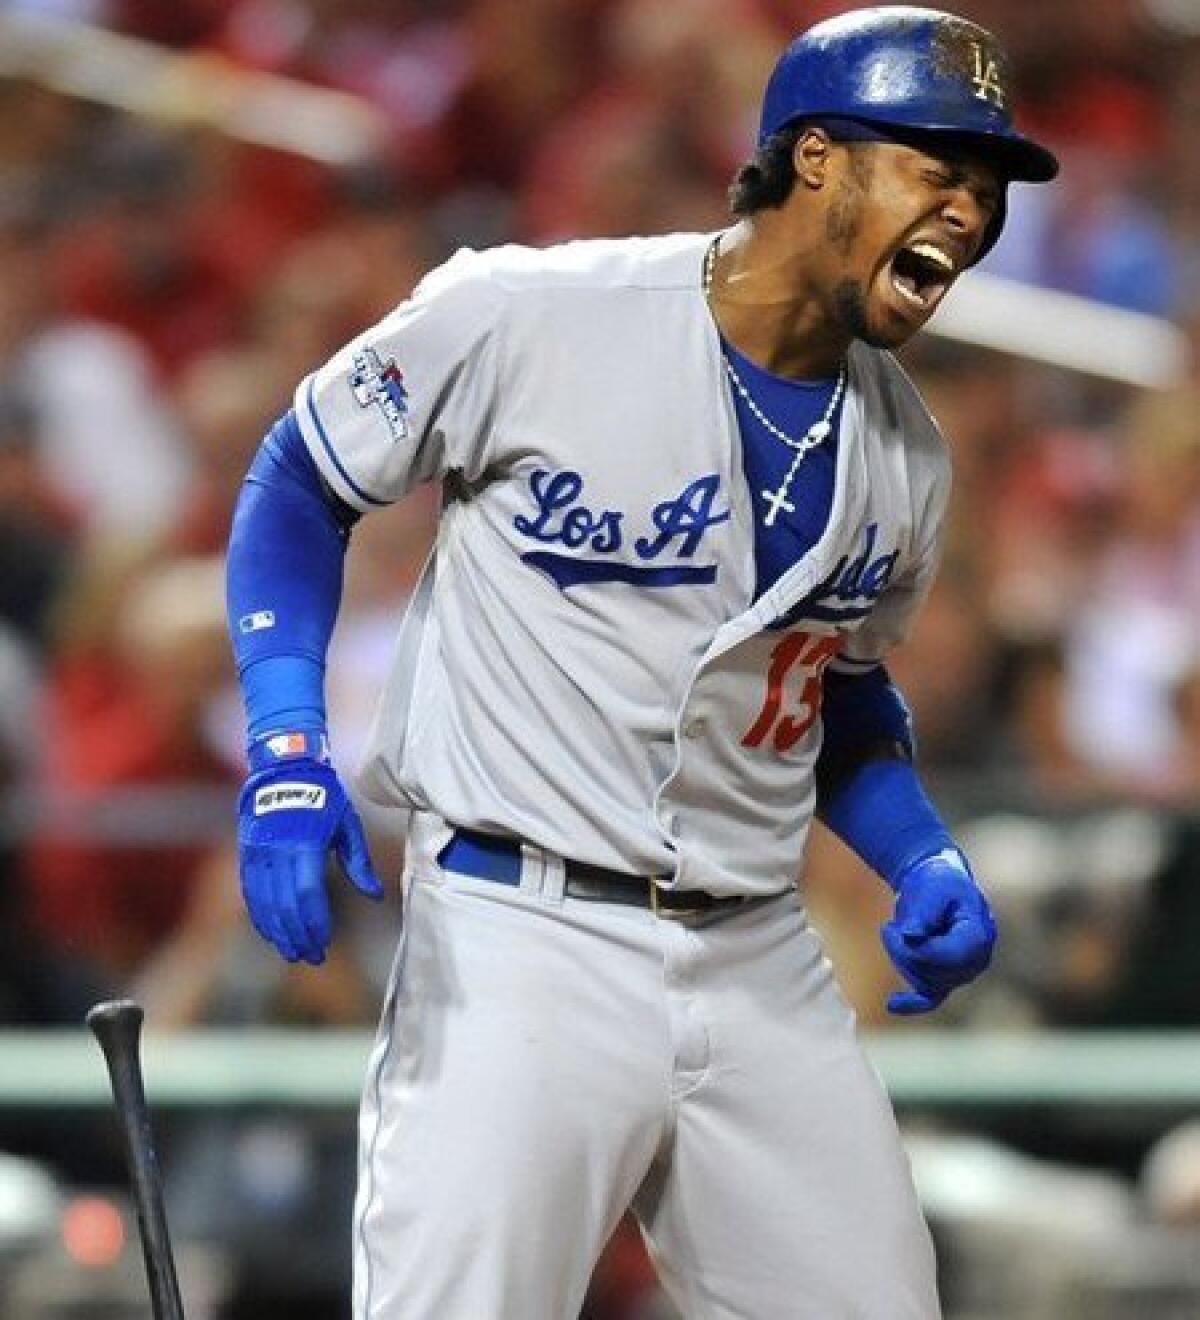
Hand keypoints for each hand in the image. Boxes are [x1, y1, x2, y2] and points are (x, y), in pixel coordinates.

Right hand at [237, 736, 382, 963]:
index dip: (315, 922)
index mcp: (305, 844)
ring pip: (264, 904)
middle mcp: (277, 852)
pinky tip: (271, 933)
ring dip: (278, 932)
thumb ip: (360, 863)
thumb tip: (376, 896)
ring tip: (293, 953)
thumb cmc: (325, 796)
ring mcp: (258, 853)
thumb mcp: (348, 825)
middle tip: (312, 957)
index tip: (325, 942)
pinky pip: (250, 893)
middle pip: (285, 905)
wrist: (285, 767)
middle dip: (298, 935)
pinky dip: (260, 916)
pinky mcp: (246, 853)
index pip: (308, 894)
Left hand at [880, 848, 995, 1015]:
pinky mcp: (945, 978)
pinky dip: (912, 1004)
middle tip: (888, 927)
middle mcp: (976, 961)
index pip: (945, 957)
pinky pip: (931, 999)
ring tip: (894, 931)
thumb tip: (910, 937)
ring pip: (924, 983)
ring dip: (901, 960)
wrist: (937, 884)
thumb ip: (923, 911)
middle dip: (902, 952)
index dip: (914, 948)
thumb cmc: (937, 883)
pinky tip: (891, 1005)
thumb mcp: (932, 888)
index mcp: (979, 936)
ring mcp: (961, 973)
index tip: (892, 928)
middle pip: (932, 972)